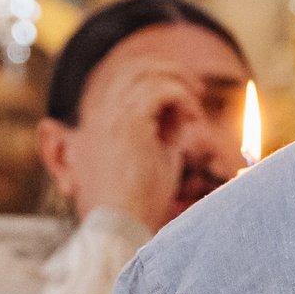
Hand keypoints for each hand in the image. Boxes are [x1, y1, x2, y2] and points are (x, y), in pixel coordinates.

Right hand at [59, 59, 198, 231]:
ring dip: (178, 81)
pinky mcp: (129, 121)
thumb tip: (182, 115)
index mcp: (98, 120)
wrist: (121, 227)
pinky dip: (183, 97)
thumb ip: (164, 133)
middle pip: (134, 66)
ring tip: (196, 103)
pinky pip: (161, 89)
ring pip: (147, 72)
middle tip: (196, 89)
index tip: (183, 99)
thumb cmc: (137, 203)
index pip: (123, 76)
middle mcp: (99, 111)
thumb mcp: (153, 158)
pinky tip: (193, 118)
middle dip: (169, 70)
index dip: (156, 78)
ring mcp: (111, 113)